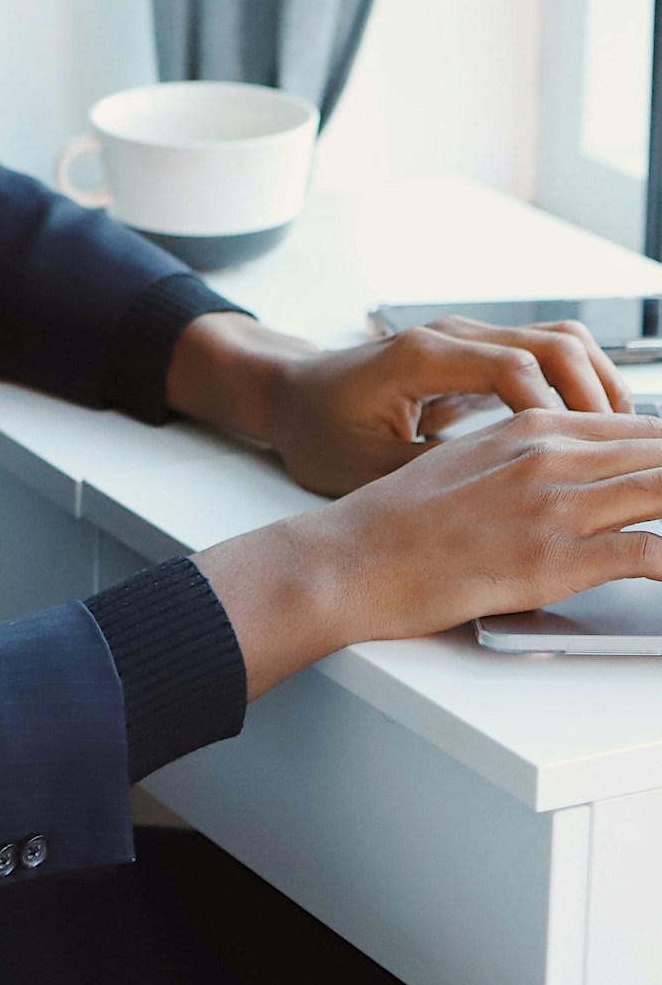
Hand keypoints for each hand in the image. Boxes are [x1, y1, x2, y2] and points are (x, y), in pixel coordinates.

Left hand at [167, 310, 633, 495]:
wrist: (287, 392)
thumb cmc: (318, 431)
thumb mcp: (365, 466)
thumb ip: (429, 477)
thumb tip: (492, 514)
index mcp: (422, 357)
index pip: (515, 369)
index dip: (559, 413)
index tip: (586, 461)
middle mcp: (451, 336)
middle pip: (553, 344)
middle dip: (599, 399)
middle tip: (634, 456)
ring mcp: (466, 339)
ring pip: (559, 342)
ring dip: (599, 388)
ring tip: (630, 445)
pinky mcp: (474, 355)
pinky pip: (544, 355)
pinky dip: (579, 386)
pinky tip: (597, 432)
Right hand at [197, 410, 661, 697]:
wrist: (352, 556)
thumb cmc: (403, 521)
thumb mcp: (472, 467)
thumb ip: (533, 462)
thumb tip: (585, 476)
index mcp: (533, 427)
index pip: (641, 429)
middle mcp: (551, 454)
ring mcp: (555, 505)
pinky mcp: (553, 557)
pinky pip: (648, 555)